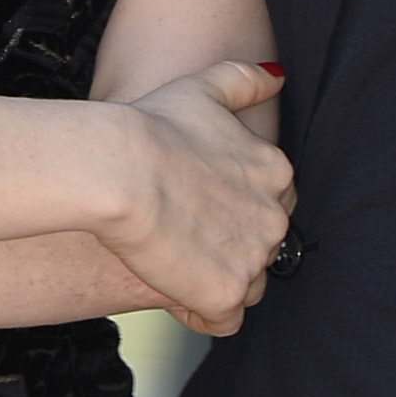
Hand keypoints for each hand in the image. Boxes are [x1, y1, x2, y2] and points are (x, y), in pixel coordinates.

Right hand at [102, 62, 294, 336]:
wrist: (116, 169)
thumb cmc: (151, 124)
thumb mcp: (203, 87)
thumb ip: (246, 80)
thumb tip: (278, 76)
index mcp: (276, 172)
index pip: (272, 202)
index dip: (234, 208)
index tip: (199, 203)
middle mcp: (276, 218)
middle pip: (263, 247)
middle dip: (229, 246)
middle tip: (182, 233)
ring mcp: (253, 260)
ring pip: (247, 285)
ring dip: (217, 280)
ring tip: (174, 261)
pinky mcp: (225, 295)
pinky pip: (224, 320)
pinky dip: (201, 313)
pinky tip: (173, 292)